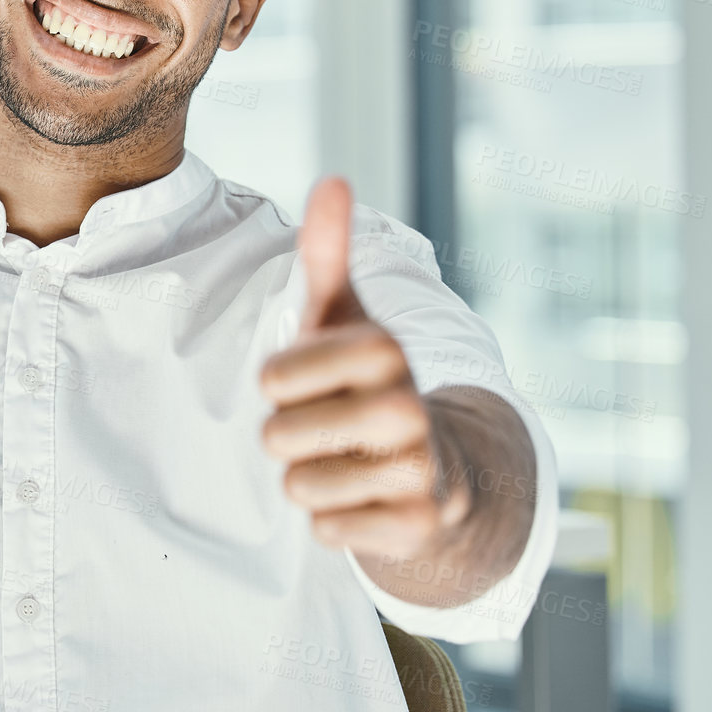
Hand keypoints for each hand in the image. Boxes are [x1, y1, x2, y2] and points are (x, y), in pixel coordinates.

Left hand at [259, 177, 470, 558]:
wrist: (433, 464)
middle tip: (317, 427)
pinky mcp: (416, 526)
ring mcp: (418, 471)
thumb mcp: (342, 316)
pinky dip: (331, 520)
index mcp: (385, 351)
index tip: (299, 380)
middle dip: (285, 435)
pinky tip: (360, 499)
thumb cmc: (363, 380)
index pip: (278, 376)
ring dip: (306, 478)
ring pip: (301, 486)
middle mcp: (409, 409)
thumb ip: (328, 252)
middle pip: (281, 436)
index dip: (278, 382)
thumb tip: (334, 180)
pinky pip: (329, 530)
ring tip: (339, 461)